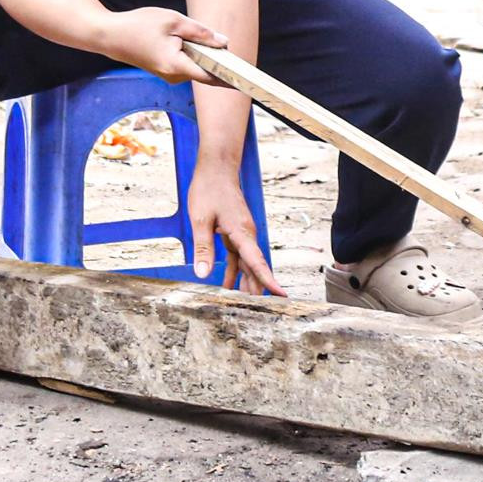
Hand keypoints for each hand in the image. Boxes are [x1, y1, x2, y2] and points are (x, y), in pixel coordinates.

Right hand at [100, 7, 223, 83]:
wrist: (109, 35)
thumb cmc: (138, 25)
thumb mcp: (173, 21)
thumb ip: (200, 33)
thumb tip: (224, 43)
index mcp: (176, 66)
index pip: (211, 77)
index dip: (230, 78)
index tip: (247, 81)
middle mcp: (173, 76)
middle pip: (206, 71)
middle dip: (219, 60)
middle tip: (232, 47)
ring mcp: (168, 76)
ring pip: (197, 66)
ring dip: (205, 55)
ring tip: (209, 39)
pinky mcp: (166, 71)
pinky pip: (188, 64)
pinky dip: (195, 55)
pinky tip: (196, 43)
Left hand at [188, 167, 281, 295]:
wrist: (216, 169)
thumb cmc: (209, 190)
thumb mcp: (200, 220)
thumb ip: (203, 248)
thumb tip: (203, 273)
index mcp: (242, 232)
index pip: (257, 262)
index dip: (268, 281)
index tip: (281, 295)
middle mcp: (246, 235)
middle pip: (256, 267)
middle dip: (259, 289)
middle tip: (261, 311)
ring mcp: (242, 234)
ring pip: (248, 264)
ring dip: (247, 283)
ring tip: (245, 305)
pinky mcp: (235, 233)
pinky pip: (238, 257)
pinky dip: (235, 272)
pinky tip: (228, 285)